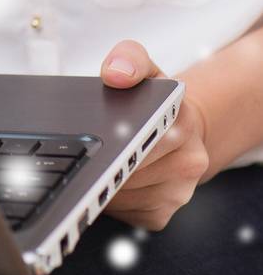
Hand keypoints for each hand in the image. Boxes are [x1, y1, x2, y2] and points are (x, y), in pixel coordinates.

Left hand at [100, 38, 209, 229]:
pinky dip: (109, 200)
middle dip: (102, 162)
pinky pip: (125, 213)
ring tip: (94, 163)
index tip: (97, 141)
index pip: (142, 137)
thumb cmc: (153, 100)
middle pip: (129, 170)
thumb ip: (128, 59)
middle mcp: (190, 160)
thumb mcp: (142, 67)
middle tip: (83, 151)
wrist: (177, 128)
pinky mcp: (163, 215)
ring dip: (102, 182)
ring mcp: (179, 192)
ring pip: (124, 196)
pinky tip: (107, 182)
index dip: (115, 141)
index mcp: (183, 120)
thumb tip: (115, 74)